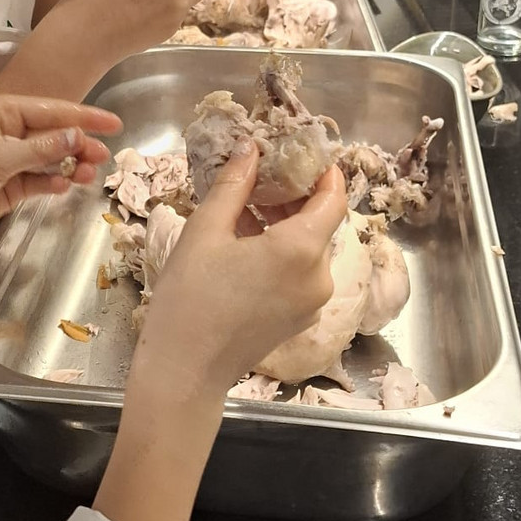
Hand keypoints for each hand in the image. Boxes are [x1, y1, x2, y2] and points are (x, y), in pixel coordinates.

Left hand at [0, 97, 122, 298]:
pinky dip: (51, 183)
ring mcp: (9, 161)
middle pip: (54, 134)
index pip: (51, 110)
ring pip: (49, 159)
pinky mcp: (8, 187)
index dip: (84, 116)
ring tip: (87, 175)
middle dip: (80, 144)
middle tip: (103, 157)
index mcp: (2, 112)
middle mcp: (8, 132)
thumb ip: (39, 149)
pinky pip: (38, 181)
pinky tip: (62, 186)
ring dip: (69, 166)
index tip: (114, 123)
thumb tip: (75, 136)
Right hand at [135, 149, 346, 396]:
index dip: (323, 172)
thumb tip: (251, 149)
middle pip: (321, 223)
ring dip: (286, 225)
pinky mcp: (300, 320)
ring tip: (245, 212)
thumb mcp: (206, 231)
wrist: (186, 371)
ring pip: (310, 249)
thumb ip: (235, 185)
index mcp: (302, 249)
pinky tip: (246, 247)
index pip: (334, 198)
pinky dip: (283, 254)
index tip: (301, 154)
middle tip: (260, 178)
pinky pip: (301, 274)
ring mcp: (313, 302)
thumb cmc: (190, 297)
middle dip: (296, 197)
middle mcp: (319, 276)